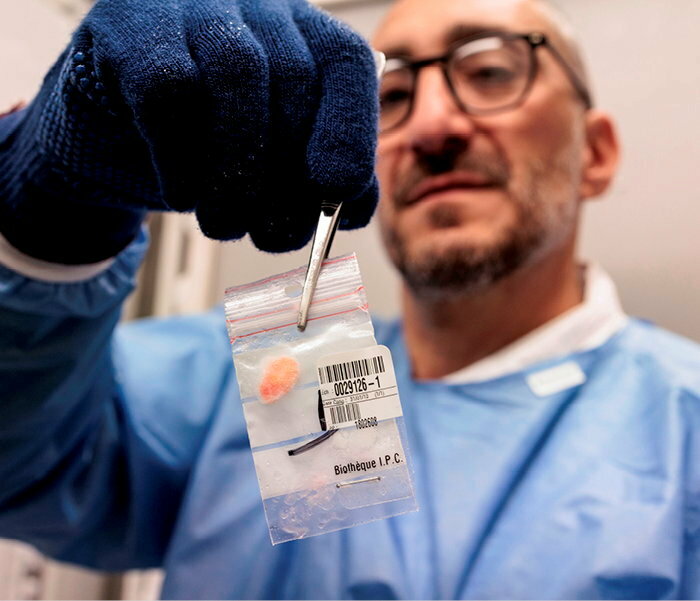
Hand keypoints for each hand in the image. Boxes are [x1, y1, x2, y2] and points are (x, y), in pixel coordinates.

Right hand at [0, 0, 378, 261]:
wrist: (113, 139)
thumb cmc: (206, 153)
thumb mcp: (274, 167)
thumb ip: (320, 179)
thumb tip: (353, 207)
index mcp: (301, 35)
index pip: (345, 63)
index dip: (349, 131)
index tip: (335, 192)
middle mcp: (253, 7)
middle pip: (294, 77)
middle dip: (288, 176)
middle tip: (274, 236)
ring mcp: (191, 6)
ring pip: (238, 73)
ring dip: (238, 171)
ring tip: (224, 224)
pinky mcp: (128, 25)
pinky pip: (168, 88)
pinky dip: (181, 158)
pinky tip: (181, 193)